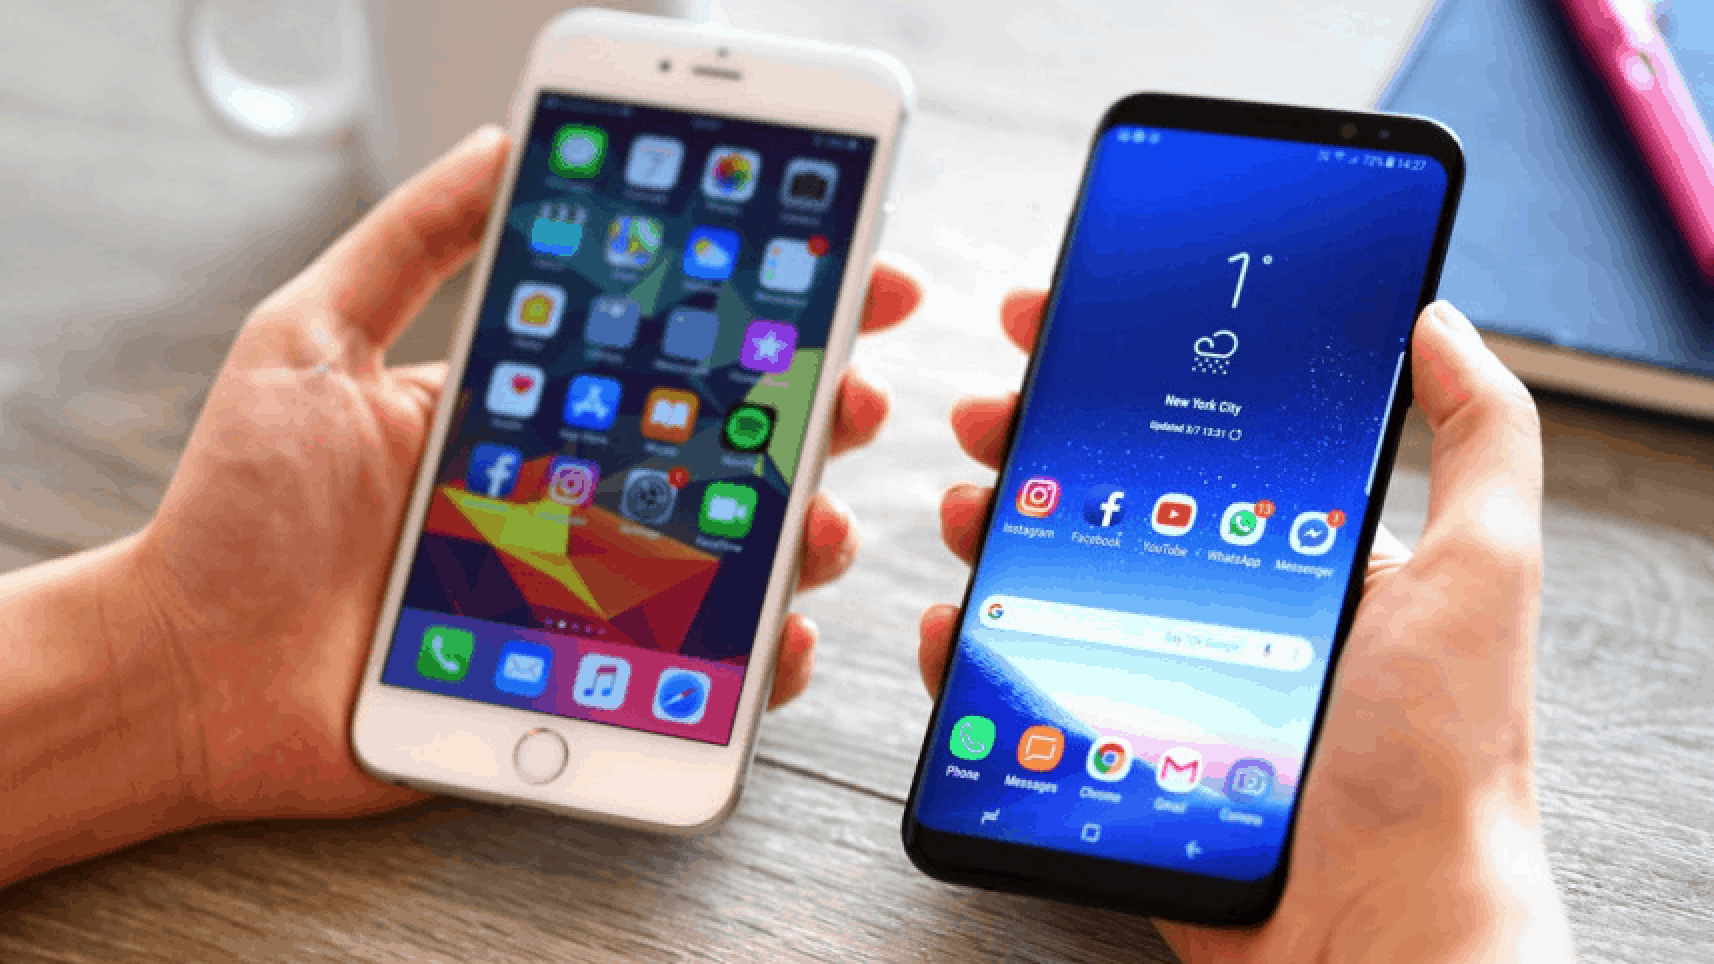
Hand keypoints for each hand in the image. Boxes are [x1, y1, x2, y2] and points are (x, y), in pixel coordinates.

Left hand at [127, 126, 919, 821]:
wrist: (189, 674)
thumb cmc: (237, 515)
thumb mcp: (310, 342)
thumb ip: (406, 244)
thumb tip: (497, 142)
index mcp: (533, 413)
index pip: (673, 352)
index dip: (768, 313)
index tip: (851, 275)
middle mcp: (577, 498)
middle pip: (732, 451)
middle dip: (818, 415)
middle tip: (851, 396)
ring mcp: (591, 592)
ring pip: (739, 558)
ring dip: (806, 531)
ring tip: (814, 520)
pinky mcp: (586, 681)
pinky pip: (702, 672)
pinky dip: (761, 660)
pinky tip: (776, 636)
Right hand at [919, 294, 1575, 961]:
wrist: (1382, 928)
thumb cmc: (1441, 763)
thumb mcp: (1480, 572)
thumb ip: (1481, 441)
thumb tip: (1439, 323)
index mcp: (1302, 560)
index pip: (1199, 443)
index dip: (1128, 378)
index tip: (1070, 327)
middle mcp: (1226, 613)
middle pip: (1108, 504)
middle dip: (1037, 443)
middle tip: (992, 411)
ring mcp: (1163, 682)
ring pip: (1054, 589)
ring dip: (994, 532)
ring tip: (969, 504)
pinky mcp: (1115, 752)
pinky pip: (1023, 692)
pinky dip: (969, 654)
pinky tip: (950, 624)